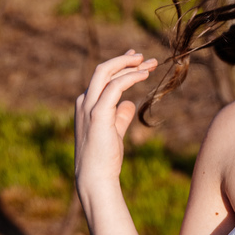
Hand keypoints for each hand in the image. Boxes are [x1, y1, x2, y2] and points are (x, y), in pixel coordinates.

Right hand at [75, 50, 158, 189]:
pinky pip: (114, 87)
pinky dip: (130, 77)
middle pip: (104, 70)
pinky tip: (144, 75)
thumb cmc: (105, 158)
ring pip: (106, 73)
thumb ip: (120, 116)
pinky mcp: (98, 114)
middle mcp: (84, 101)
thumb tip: (130, 103)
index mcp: (86, 104)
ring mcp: (89, 106)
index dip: (120, 66)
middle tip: (146, 57)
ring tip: (150, 63)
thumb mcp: (114, 131)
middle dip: (125, 60)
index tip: (137, 60)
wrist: (96, 177)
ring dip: (129, 65)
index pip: (103, 78)